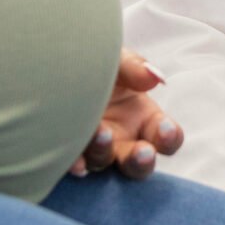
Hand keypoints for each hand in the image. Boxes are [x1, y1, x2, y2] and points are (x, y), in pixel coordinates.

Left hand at [70, 50, 182, 179]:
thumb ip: (134, 67)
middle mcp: (122, 139)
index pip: (166, 136)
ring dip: (105, 152)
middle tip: (142, 152)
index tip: (164, 128)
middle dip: (142, 160)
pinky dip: (75, 164)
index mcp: (143, 117)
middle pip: (140, 162)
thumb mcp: (116, 59)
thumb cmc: (94, 62)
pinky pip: (73, 164)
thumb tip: (155, 77)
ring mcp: (94, 148)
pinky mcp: (66, 151)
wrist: (55, 62)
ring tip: (101, 133)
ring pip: (105, 162)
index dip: (169, 136)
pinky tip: (75, 161)